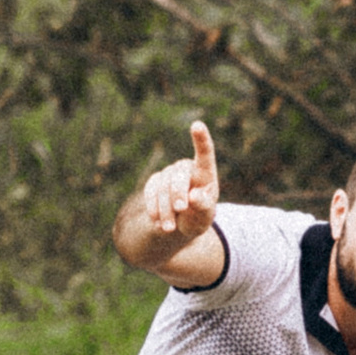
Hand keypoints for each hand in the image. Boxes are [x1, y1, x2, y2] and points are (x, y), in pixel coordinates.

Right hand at [140, 118, 218, 247]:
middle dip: (178, 194)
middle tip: (181, 210)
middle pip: (179, 176)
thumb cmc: (197, 219)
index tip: (197, 125)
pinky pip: (150, 192)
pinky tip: (157, 222)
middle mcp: (186, 168)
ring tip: (169, 229)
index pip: (204, 154)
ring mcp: (169, 173)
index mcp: (205, 174)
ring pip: (163, 187)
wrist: (178, 225)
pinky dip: (153, 208)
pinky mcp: (154, 181)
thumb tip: (195, 196)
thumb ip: (204, 207)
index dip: (201, 139)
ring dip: (165, 210)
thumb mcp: (204, 218)